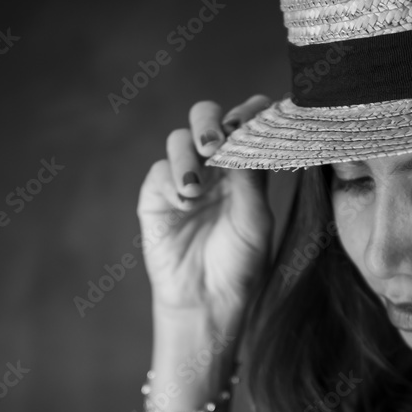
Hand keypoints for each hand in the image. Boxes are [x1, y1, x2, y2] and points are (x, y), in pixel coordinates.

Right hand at [136, 95, 274, 329]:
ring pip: (178, 139)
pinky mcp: (156, 195)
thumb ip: (251, 178)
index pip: (245, 123)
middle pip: (206, 118)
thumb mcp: (255, 220)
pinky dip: (171, 182)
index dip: (248, 112)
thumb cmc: (240, 262)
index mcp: (245, 165)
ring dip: (187, 157)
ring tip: (195, 189)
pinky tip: (184, 204)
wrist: (209, 299)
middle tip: (213, 144)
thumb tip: (246, 135)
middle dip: (208, 122)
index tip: (250, 119)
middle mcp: (214, 165)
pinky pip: (159, 172)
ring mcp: (184, 177)